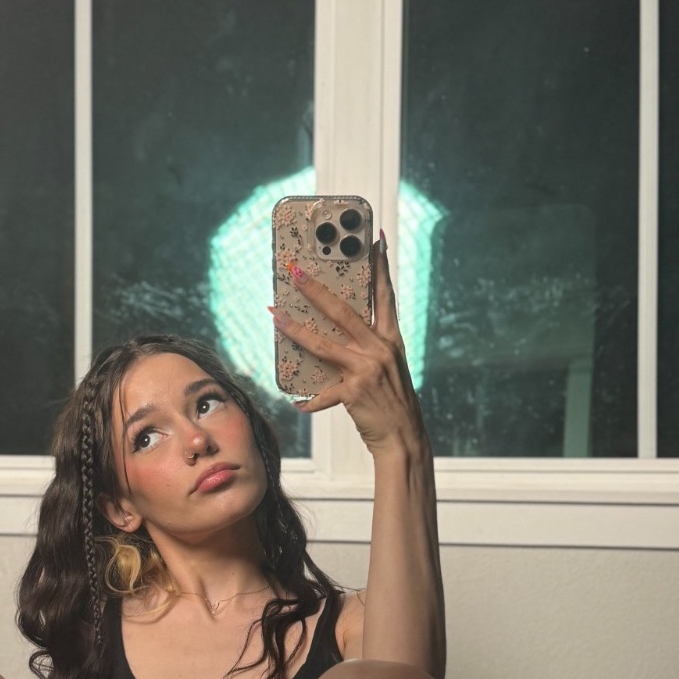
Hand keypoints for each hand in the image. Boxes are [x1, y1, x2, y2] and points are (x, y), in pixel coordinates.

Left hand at [269, 231, 427, 457]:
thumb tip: (335, 336)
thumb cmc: (393, 403)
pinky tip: (296, 402)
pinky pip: (323, 393)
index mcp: (390, 340)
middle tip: (296, 272)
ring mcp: (367, 368)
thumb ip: (367, 349)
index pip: (385, 296)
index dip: (380, 267)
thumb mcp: (388, 368)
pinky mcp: (355, 391)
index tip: (374, 240)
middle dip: (316, 289)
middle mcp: (380, 349)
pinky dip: (309, 400)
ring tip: (275, 315)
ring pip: (323, 343)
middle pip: (343, 311)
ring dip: (295, 328)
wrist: (404, 438)